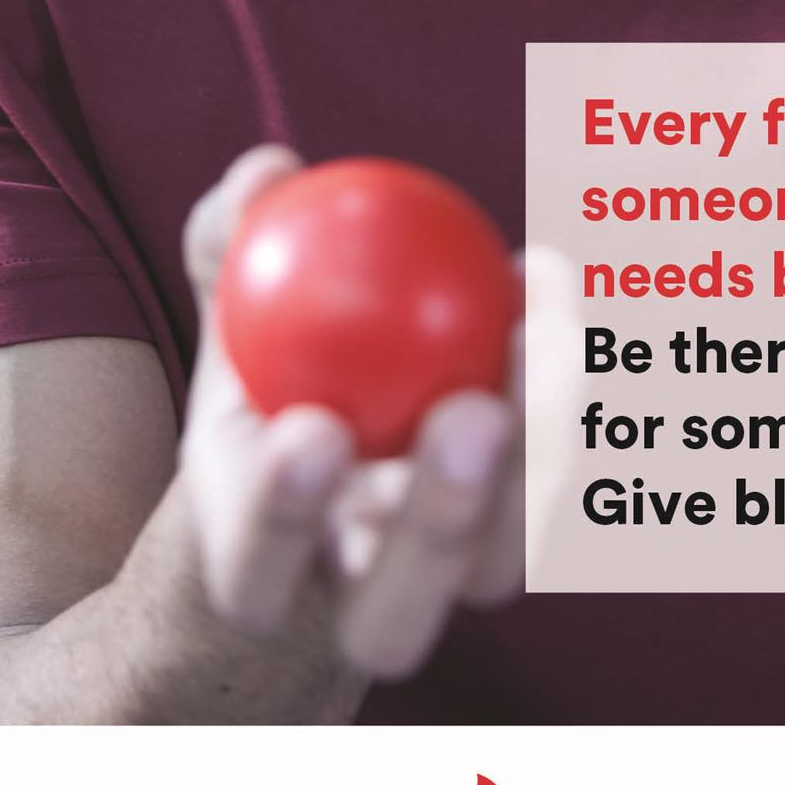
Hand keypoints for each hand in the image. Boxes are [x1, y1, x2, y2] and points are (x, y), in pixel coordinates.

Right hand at [179, 145, 523, 683]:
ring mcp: (440, 585)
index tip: (313, 429)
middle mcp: (349, 599)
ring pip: (492, 574)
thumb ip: (229, 248)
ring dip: (530, 471)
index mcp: (254, 566)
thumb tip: (266, 169)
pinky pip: (547, 490)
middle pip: (394, 615)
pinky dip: (555, 394)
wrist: (320, 479)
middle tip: (470, 413)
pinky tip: (545, 285)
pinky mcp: (511, 541)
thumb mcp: (228, 318)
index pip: (256, 571)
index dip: (284, 518)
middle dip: (440, 524)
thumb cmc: (264, 379)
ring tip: (545, 345)